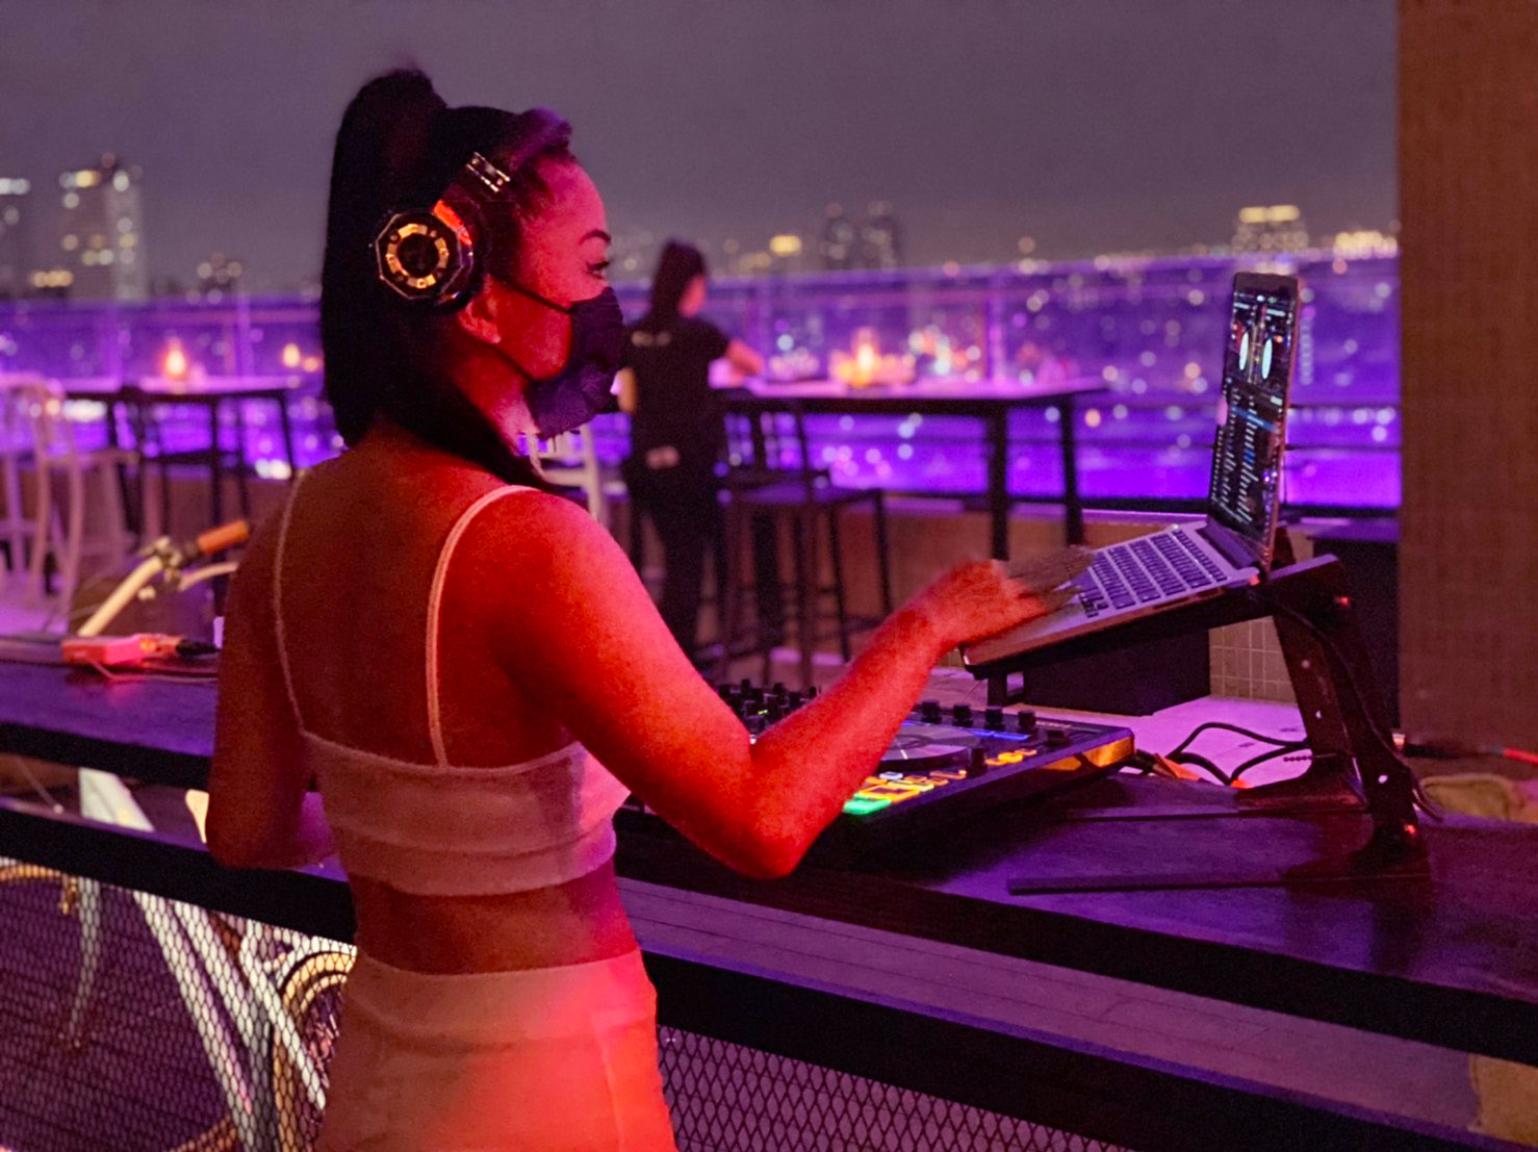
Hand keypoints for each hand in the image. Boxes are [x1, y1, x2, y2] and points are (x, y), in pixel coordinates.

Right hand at [908, 554, 1082, 652]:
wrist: (924, 622)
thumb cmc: (928, 613)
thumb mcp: (944, 588)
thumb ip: (964, 586)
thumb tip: (972, 590)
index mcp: (978, 566)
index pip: (1017, 565)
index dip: (1040, 562)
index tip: (1055, 558)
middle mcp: (994, 573)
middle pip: (1036, 565)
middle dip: (1061, 560)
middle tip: (1083, 554)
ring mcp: (1003, 591)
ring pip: (1044, 578)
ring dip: (1067, 571)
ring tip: (1086, 566)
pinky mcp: (1009, 610)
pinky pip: (1041, 602)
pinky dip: (1060, 597)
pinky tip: (1075, 593)